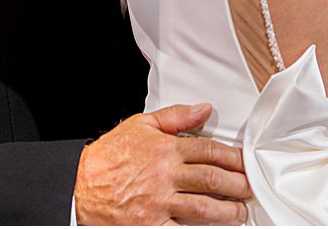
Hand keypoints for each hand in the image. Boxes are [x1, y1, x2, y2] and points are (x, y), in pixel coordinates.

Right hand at [74, 103, 248, 224]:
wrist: (78, 184)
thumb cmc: (108, 157)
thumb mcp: (140, 126)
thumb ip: (175, 117)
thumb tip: (203, 109)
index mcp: (166, 149)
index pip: (209, 151)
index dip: (233, 158)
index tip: (245, 163)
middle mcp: (166, 175)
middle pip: (212, 179)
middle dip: (237, 185)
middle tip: (249, 188)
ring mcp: (160, 202)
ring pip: (204, 207)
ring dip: (227, 211)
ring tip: (239, 212)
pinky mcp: (152, 225)